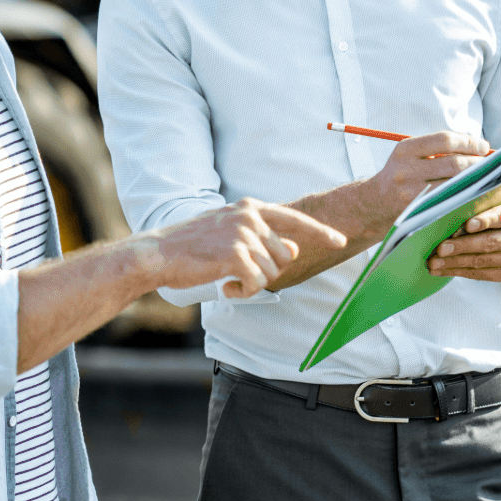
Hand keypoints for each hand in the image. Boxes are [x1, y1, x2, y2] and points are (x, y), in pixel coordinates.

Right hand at [147, 198, 345, 298]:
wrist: (159, 253)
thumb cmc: (192, 246)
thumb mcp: (229, 233)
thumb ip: (262, 237)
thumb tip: (293, 247)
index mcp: (250, 207)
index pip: (295, 219)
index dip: (321, 232)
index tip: (341, 241)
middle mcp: (250, 217)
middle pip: (285, 255)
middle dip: (267, 270)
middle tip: (238, 273)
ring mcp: (243, 235)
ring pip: (272, 272)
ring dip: (253, 283)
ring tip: (227, 279)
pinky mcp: (235, 255)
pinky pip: (257, 284)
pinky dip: (243, 292)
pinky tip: (225, 288)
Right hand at [372, 131, 491, 219]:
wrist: (373, 204)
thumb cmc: (400, 176)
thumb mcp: (409, 155)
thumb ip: (436, 148)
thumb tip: (477, 144)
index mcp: (405, 149)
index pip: (445, 140)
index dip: (469, 141)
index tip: (483, 146)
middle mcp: (405, 170)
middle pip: (454, 163)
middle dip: (477, 163)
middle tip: (488, 164)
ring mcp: (411, 193)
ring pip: (455, 185)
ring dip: (476, 181)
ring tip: (485, 178)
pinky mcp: (417, 212)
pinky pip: (449, 202)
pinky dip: (466, 197)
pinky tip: (474, 194)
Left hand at [427, 194, 500, 281]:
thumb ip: (481, 196)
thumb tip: (450, 197)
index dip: (486, 220)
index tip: (468, 225)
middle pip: (490, 242)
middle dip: (462, 246)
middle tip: (440, 248)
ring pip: (482, 261)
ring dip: (454, 263)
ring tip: (433, 262)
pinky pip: (481, 275)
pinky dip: (458, 272)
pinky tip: (441, 270)